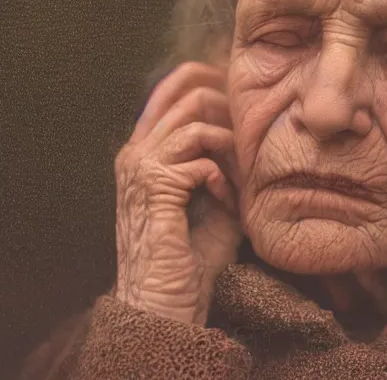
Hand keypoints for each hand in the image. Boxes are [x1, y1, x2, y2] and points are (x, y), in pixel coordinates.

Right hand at [112, 62, 242, 325]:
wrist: (162, 305)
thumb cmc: (188, 260)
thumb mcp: (207, 200)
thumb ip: (218, 163)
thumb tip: (249, 136)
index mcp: (142, 150)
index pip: (170, 88)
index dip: (209, 82)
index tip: (243, 105)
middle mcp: (135, 150)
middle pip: (186, 92)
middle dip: (229, 111)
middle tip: (250, 142)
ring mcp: (140, 165)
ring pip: (195, 118)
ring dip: (230, 144)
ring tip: (241, 176)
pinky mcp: (155, 185)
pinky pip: (201, 159)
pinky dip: (223, 178)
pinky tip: (227, 202)